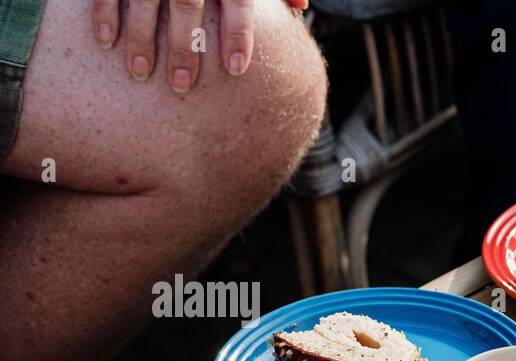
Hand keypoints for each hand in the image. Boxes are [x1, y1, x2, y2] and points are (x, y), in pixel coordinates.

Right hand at [93, 0, 309, 93]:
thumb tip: (301, 5)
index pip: (235, 0)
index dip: (237, 33)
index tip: (236, 68)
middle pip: (186, 5)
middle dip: (183, 47)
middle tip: (182, 87)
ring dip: (139, 38)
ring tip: (141, 73)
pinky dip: (105, 12)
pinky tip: (106, 42)